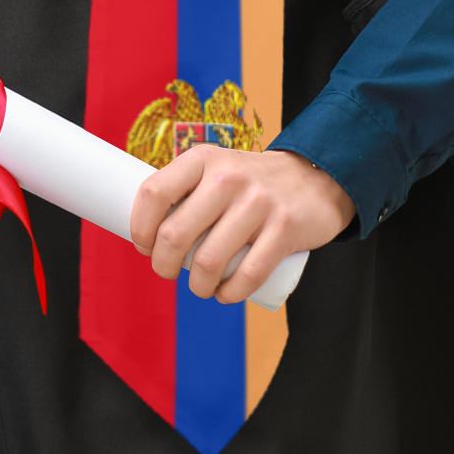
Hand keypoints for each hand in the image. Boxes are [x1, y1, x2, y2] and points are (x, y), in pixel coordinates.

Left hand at [129, 146, 355, 303]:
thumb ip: (186, 190)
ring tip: (199, 287)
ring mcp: (257, 202)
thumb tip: (147, 229)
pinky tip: (224, 294)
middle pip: (175, 233)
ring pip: (208, 261)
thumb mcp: (215, 168)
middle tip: (166, 271)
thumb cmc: (249, 182)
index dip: (140, 226)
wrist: (313, 178)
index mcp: (202, 159)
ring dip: (197, 286)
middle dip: (162, 264)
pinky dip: (229, 294)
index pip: (154, 192)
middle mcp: (226, 176)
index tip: (143, 245)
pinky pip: (247, 275)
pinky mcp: (284, 229)